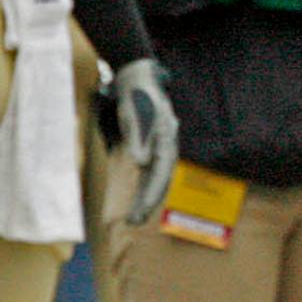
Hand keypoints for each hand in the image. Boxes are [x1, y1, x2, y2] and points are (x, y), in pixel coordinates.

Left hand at [113, 58, 178, 223]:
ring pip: (157, 179)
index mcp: (166, 138)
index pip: (161, 171)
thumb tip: (141, 162)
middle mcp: (167, 146)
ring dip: (147, 199)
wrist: (138, 80)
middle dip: (149, 201)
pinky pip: (150, 174)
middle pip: (161, 179)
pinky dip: (145, 188)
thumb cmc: (135, 96)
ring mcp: (161, 148)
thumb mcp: (133, 114)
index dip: (152, 192)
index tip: (141, 209)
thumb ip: (137, 138)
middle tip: (135, 222)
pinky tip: (138, 202)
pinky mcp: (152, 149)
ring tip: (134, 219)